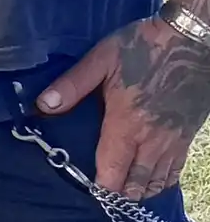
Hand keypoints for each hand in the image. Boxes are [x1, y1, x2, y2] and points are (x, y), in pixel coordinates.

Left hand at [37, 16, 209, 198]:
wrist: (189, 41)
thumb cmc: (142, 47)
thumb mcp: (100, 59)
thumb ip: (72, 85)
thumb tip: (42, 105)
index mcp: (126, 123)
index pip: (112, 170)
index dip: (101, 185)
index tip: (88, 188)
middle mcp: (152, 140)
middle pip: (136, 183)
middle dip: (120, 192)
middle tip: (105, 191)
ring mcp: (173, 140)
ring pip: (158, 181)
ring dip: (141, 189)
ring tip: (125, 189)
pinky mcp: (187, 135)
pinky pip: (176, 170)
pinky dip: (163, 180)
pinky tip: (153, 179)